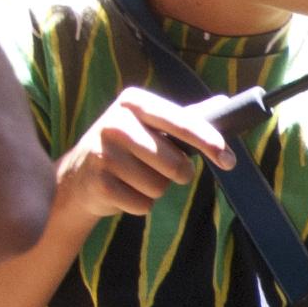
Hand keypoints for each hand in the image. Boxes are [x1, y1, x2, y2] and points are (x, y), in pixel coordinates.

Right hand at [54, 86, 237, 222]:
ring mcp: (103, 153)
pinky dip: (139, 204)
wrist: (78, 175)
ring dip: (156, 189)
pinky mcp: (98, 182)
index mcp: (134, 102)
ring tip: (134, 177)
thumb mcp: (151, 125)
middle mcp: (115, 122)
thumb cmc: (126, 147)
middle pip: (175, 163)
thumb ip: (186, 116)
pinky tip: (122, 191)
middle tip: (162, 170)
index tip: (229, 159)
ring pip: (159, 187)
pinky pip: (142, 204)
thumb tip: (224, 103)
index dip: (207, 141)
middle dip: (178, 174)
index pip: (180, 122)